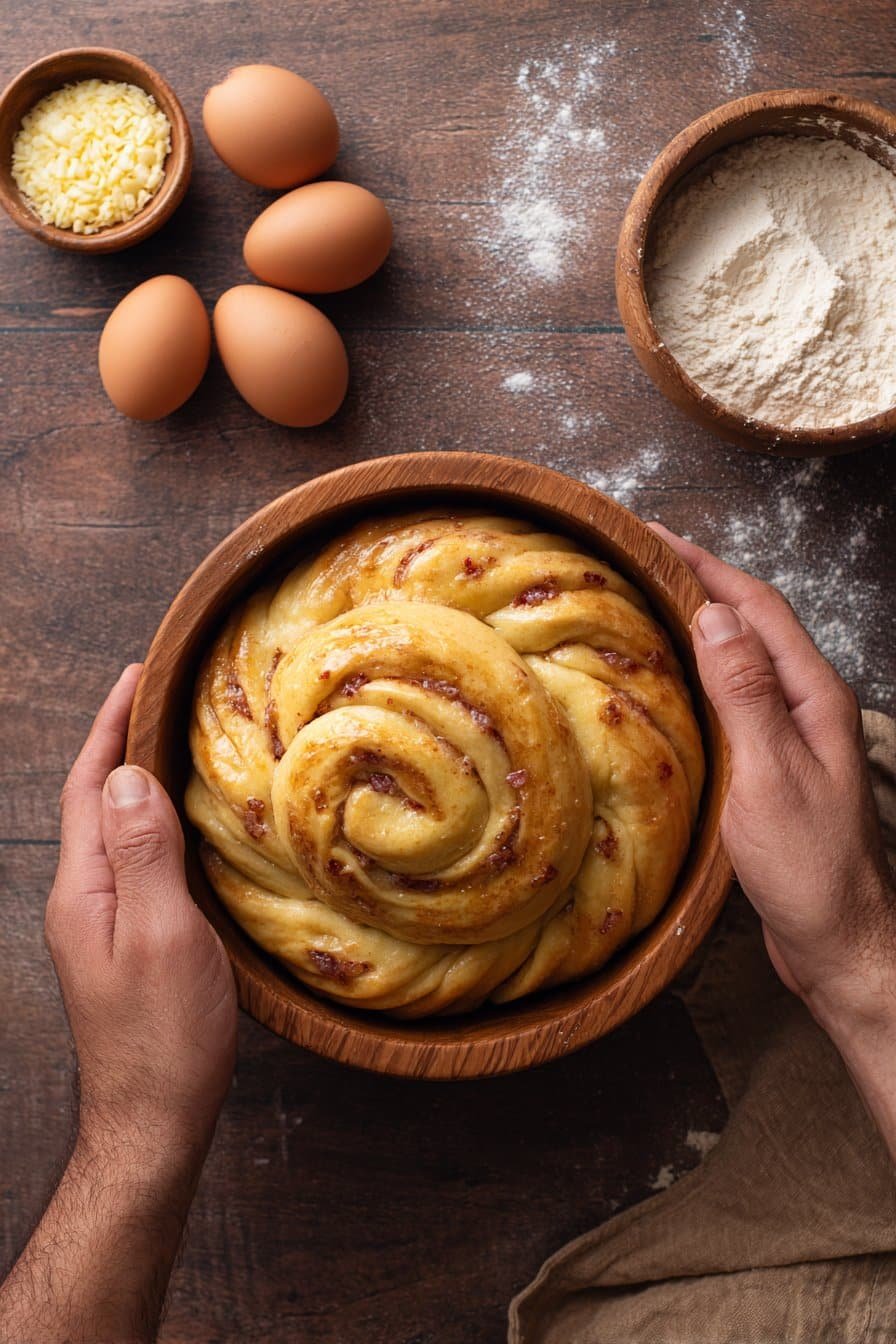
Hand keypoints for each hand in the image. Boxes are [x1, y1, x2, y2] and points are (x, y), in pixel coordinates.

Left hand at [46, 664, 236, 1152]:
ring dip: (137, 780)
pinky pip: (135, 860)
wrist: (154, 1120)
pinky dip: (155, 823)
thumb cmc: (164, 1037)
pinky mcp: (127, 942)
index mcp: (84, 889)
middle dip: (120, 743)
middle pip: (94, 802)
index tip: (138, 676)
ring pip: (116, 830)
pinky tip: (187, 823)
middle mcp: (83, 899)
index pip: (87, 788)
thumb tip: (125, 778)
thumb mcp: (161, 935)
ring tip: (176, 742)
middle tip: (162, 697)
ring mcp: (102, 923)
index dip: (109, 728)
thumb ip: (142, 854)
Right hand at [649, 525, 894, 1037]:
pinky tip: (668, 684)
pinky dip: (697, 676)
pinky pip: (733, 702)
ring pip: (742, 662)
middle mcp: (808, 708)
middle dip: (701, 584)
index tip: (656, 537)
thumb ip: (745, 695)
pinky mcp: (772, 768)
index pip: (759, 611)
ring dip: (698, 626)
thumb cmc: (811, 869)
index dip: (709, 567)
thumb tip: (714, 618)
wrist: (838, 942)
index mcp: (816, 698)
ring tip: (645, 606)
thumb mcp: (771, 776)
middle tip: (639, 561)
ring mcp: (792, 738)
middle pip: (752, 626)